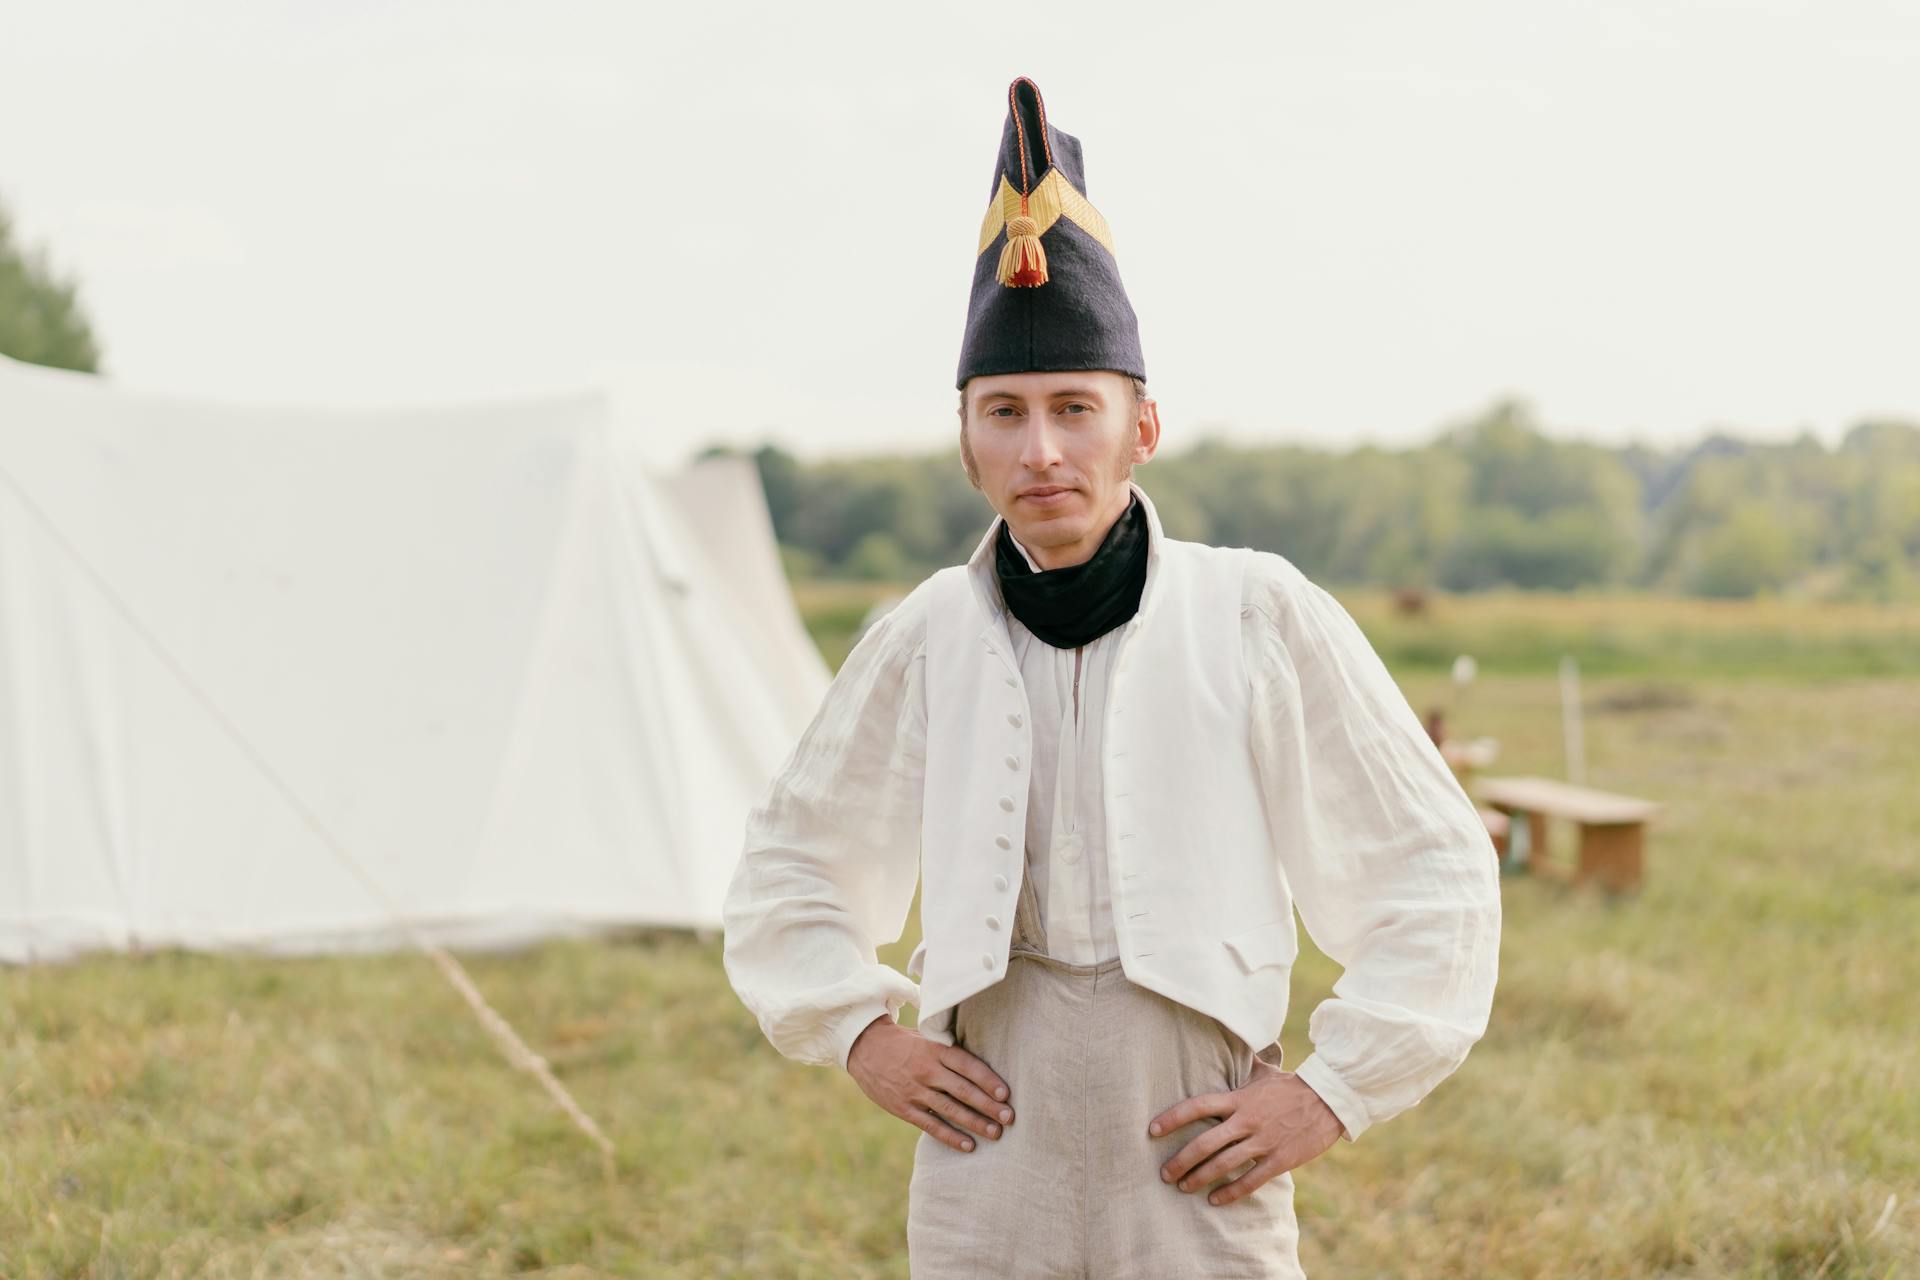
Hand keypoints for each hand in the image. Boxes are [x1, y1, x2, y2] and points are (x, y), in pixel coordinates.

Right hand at [846, 1015, 1014, 1152]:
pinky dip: (950, 1137)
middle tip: (1009, 1118)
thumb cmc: (905, 1043)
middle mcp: (926, 1070)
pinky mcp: (903, 1108)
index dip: (988, 1080)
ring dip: (975, 1123)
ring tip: (995, 1133)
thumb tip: (983, 1067)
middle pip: (963, 1090)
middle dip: (988, 1105)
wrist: (864, 1047)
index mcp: (935, 1050)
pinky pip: (931, 1125)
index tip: (1006, 1094)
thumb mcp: (927, 1037)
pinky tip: (968, 1145)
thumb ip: (950, 1051)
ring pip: (950, 1110)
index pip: (967, 1065)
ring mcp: (914, 1091)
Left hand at [1147, 1058, 1344, 1205]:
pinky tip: (1214, 1200)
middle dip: (1180, 1161)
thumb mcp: (1264, 1073)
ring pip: (1223, 1165)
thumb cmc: (1293, 1086)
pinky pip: (1250, 1181)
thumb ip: (1243, 1068)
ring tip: (1183, 1187)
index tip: (1152, 1130)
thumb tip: (1232, 1046)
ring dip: (1199, 1178)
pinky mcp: (1280, 1160)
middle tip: (1164, 1173)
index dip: (1172, 1118)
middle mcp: (1246, 1120)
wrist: (1330, 1099)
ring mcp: (1263, 1141)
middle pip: (1205, 1143)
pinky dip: (1230, 1193)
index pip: (1197, 1106)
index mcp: (1239, 1098)